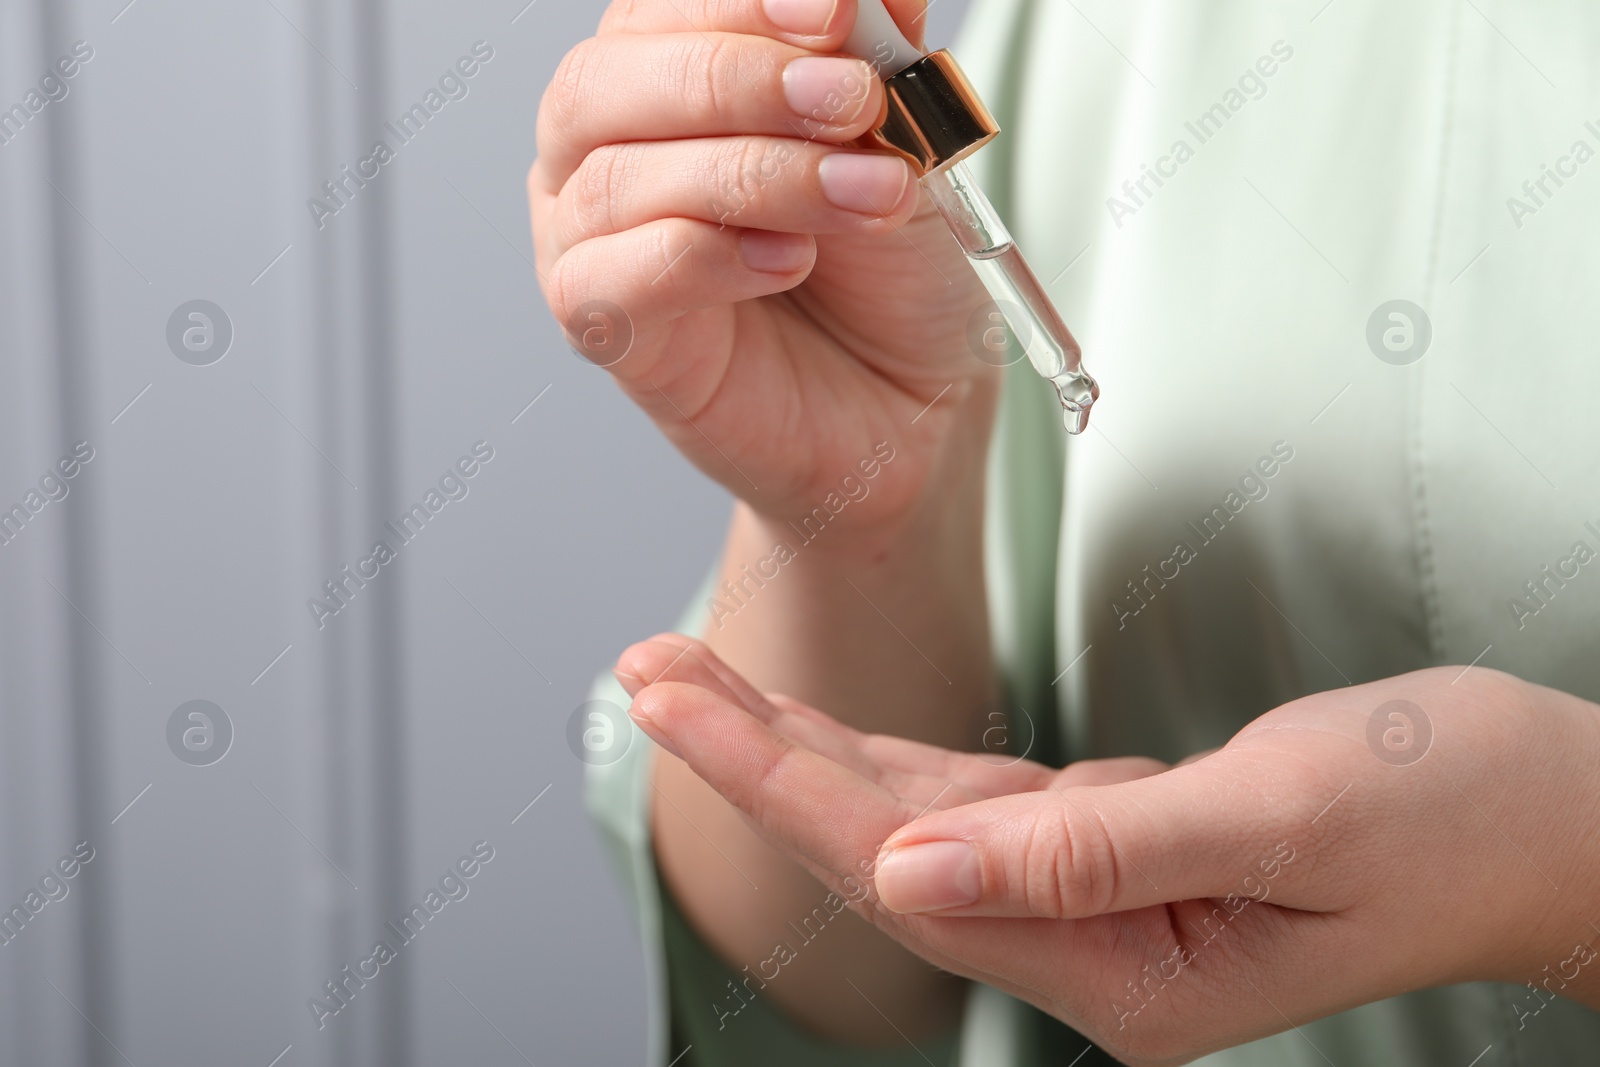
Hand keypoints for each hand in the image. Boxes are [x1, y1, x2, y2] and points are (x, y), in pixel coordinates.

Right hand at [531, 0, 997, 550]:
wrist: (908, 404)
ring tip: (865, 194)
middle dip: (740, 78)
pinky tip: (788, 261)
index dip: (742, 3)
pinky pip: (615, 278)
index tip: (841, 11)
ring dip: (757, 175)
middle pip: (607, 81)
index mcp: (663, 82)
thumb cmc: (889, 273)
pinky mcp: (606, 333)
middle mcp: (604, 151)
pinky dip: (708, 258)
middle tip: (853, 100)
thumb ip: (878, 67)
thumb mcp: (904, 150)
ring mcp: (591, 242)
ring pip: (621, 179)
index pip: (661, 13)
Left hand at [617, 635, 1599, 1064]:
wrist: (1553, 815)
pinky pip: (975, 803)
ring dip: (804, 747)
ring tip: (699, 681)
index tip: (682, 703)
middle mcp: (1088, 946)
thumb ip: (1095, 849)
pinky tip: (821, 728)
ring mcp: (1097, 898)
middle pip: (878, 847)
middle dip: (757, 753)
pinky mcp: (1115, 844)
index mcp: (1120, 965)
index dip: (780, 782)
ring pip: (911, 821)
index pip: (901, 872)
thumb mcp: (1284, 815)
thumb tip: (906, 872)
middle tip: (649, 672)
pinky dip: (890, 758)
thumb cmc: (1454, 809)